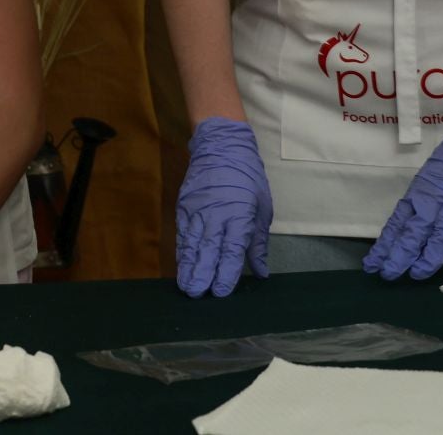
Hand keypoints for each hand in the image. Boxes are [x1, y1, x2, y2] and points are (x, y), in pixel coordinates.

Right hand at [176, 117, 272, 297]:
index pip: (231, 251)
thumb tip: (261, 272)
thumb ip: (258, 243)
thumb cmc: (247, 179)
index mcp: (239, 216)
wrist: (221, 147)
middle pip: (207, 251)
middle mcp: (216, 216)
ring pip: (191, 244)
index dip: (225, 273)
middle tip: (197, 295)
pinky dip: (182, 251)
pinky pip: (183, 234)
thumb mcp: (261, 209)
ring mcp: (197, 211)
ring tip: (185, 288)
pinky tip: (181, 265)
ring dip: (188, 267)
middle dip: (202, 274)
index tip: (221, 292)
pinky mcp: (184, 207)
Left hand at [364, 111, 442, 279]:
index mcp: (420, 192)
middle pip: (414, 232)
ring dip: (429, 258)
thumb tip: (408, 226)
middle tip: (388, 274)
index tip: (372, 263)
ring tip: (417, 275)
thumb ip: (422, 201)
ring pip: (442, 235)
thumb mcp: (431, 177)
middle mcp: (437, 199)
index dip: (385, 245)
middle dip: (399, 255)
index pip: (397, 223)